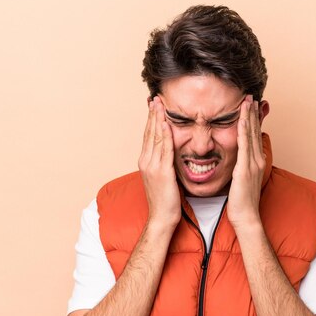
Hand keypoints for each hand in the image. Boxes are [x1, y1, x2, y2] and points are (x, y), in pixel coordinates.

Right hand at [138, 97, 180, 228]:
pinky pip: (164, 149)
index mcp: (146, 162)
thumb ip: (164, 163)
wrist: (161, 218)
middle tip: (155, 97)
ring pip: (155, 137)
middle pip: (149, 132)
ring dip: (158, 119)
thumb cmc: (165, 200)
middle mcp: (146, 161)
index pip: (148, 135)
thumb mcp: (163, 177)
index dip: (151, 119)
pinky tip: (166, 124)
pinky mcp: (162, 172)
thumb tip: (170, 153)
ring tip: (160, 104)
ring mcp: (152, 166)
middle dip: (153, 114)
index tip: (154, 105)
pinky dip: (165, 135)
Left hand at [227, 95, 265, 230]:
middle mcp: (257, 159)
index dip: (252, 120)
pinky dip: (243, 130)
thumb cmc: (242, 202)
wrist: (246, 217)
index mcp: (256, 161)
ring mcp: (252, 163)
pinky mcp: (245, 168)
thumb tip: (239, 161)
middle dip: (253, 113)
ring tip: (248, 101)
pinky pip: (243, 145)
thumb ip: (242, 167)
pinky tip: (241, 119)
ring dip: (249, 116)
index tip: (250, 106)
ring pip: (250, 134)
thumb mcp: (243, 180)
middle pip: (254, 131)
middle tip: (251, 96)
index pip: (253, 136)